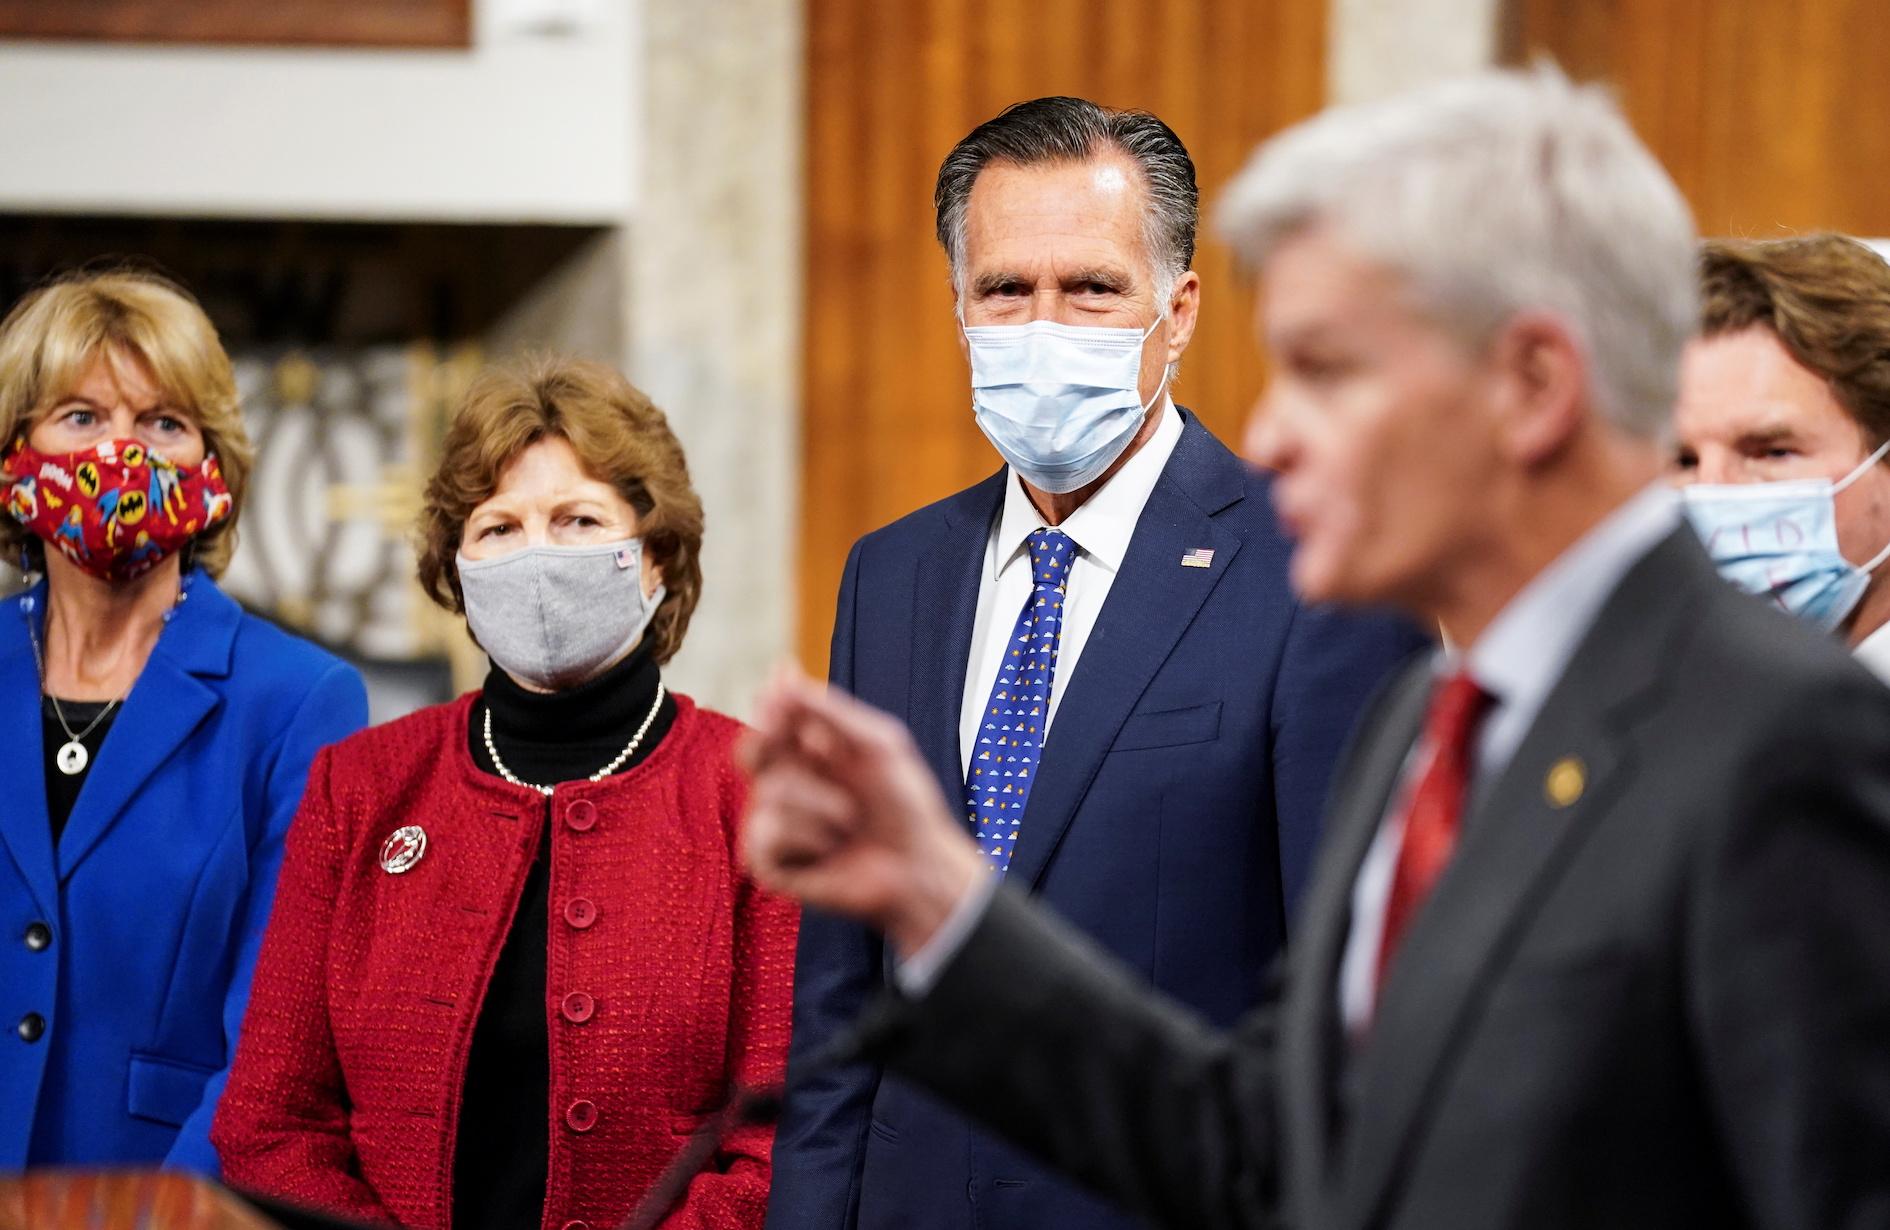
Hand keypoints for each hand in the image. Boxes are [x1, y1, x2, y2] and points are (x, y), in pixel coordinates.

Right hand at [740, 666, 985, 954]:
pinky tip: (829, 850)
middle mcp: (785, 785)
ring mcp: (773, 823)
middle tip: (815, 751)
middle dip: (772, 743)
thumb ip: (828, 710)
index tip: (785, 690)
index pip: (771, 720)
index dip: (773, 704)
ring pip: (769, 793)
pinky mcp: (768, 862)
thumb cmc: (904, 804)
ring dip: (822, 805)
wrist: (918, 865)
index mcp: (806, 753)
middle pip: (749, 750)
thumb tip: (781, 674)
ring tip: (850, 823)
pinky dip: (806, 839)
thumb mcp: (876, 743)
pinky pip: (766, 834)